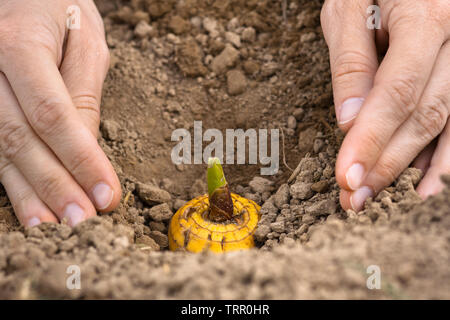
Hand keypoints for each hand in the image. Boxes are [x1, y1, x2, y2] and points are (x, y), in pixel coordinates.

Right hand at [0, 0, 120, 226]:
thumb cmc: (59, 10)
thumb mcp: (85, 40)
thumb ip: (84, 93)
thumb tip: (89, 150)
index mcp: (18, 44)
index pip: (53, 115)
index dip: (81, 159)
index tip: (107, 194)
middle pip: (21, 139)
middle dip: (56, 186)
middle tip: (84, 223)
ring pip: (1, 151)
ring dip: (31, 194)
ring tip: (56, 228)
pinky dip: (13, 182)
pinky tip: (30, 207)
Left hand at [321, 0, 449, 210]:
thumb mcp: (347, 10)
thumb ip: (351, 64)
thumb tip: (349, 122)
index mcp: (426, 18)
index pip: (397, 92)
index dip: (372, 140)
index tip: (347, 177)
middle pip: (425, 114)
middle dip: (387, 163)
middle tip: (356, 198)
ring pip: (449, 122)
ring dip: (419, 169)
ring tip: (394, 202)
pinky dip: (444, 154)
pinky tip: (426, 182)